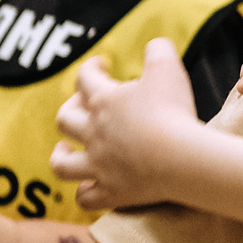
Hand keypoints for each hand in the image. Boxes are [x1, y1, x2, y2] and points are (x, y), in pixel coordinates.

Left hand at [53, 39, 202, 208]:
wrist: (181, 159)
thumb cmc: (174, 111)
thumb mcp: (169, 68)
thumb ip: (158, 50)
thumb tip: (154, 45)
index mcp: (104, 101)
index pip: (84, 77)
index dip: (91, 68)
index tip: (102, 65)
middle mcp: (93, 133)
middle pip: (65, 119)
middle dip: (71, 110)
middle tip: (85, 107)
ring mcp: (99, 165)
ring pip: (62, 164)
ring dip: (61, 155)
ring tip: (66, 149)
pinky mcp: (111, 192)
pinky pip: (86, 198)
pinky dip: (85, 193)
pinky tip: (90, 186)